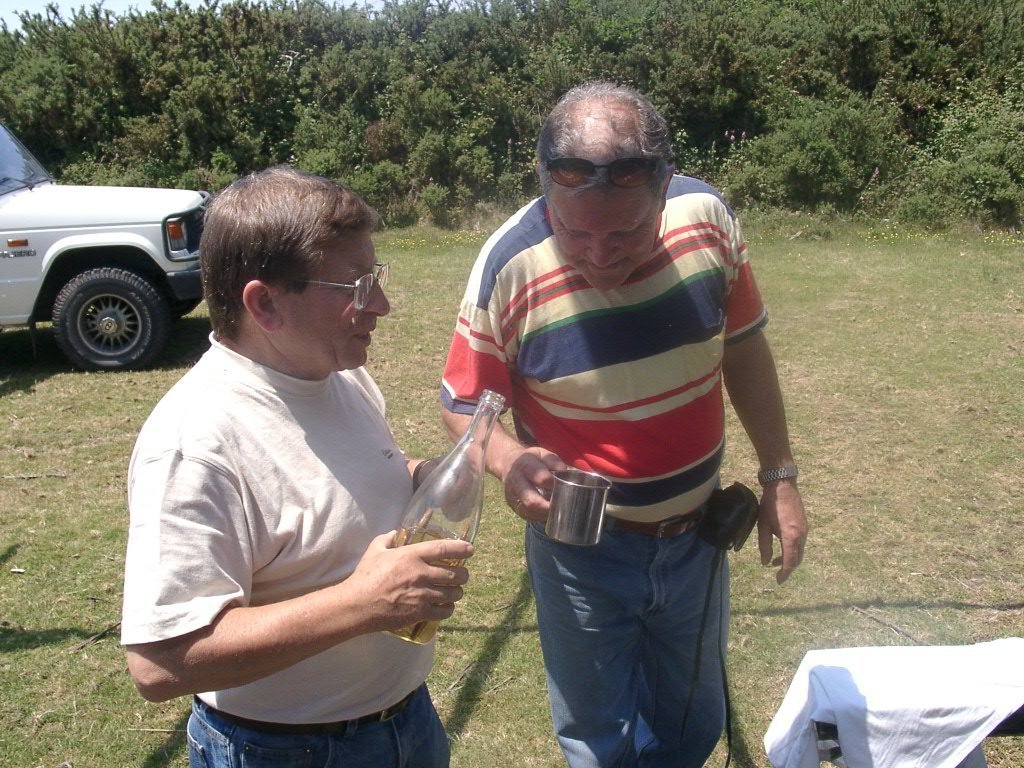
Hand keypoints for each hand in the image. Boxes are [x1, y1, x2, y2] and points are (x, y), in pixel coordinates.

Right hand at [346, 532, 472, 630]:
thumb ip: (387, 538)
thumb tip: (395, 532)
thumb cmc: (365, 576)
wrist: (357, 606)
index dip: (461, 548)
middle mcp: (421, 574)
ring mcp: (422, 595)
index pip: (444, 548)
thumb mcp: (375, 550)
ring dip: (458, 592)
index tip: (470, 550)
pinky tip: (447, 606)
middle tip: (463, 575)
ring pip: (453, 593)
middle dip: (464, 575)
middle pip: (455, 574)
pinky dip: (449, 609)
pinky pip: (445, 611)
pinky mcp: (420, 613)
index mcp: (411, 555)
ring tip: (456, 591)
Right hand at [500, 447, 566, 521]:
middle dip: (548, 506)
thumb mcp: (543, 454)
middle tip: (561, 504)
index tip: (563, 486)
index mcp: (524, 465)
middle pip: (531, 500)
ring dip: (544, 513)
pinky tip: (546, 511)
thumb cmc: (532, 460)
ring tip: (555, 508)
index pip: (540, 478)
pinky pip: (526, 515)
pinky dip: (538, 516)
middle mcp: (515, 481)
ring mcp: (511, 495)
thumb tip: (563, 472)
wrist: (509, 463)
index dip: (553, 485)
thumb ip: (554, 462)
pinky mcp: (512, 505)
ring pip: (528, 511)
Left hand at [756, 479, 806, 583]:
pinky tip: (783, 547)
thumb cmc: (770, 505)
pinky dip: (794, 550)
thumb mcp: (763, 526)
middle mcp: (802, 535)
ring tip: (776, 561)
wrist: (783, 486)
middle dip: (788, 568)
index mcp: (791, 537)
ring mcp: (805, 530)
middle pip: (798, 559)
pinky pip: (801, 543)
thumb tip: (766, 562)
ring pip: (800, 551)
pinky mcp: (805, 525)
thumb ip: (765, 546)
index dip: (784, 573)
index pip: (790, 562)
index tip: (778, 581)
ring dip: (791, 559)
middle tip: (778, 574)